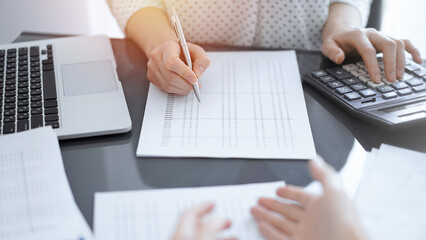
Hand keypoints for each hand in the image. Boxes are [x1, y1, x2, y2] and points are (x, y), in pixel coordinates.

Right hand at [147, 40, 209, 93]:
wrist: (168, 51)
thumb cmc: (183, 52)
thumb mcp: (197, 51)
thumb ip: (202, 61)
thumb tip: (198, 73)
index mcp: (167, 47)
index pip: (172, 62)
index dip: (184, 73)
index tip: (194, 79)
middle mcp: (156, 57)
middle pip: (170, 76)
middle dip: (185, 84)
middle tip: (195, 86)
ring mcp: (152, 68)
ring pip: (167, 85)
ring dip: (182, 89)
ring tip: (190, 86)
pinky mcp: (151, 77)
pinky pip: (164, 89)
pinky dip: (176, 90)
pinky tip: (182, 86)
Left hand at [172, 202, 234, 239]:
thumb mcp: (202, 239)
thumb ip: (210, 228)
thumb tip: (219, 219)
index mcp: (183, 231)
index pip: (190, 212)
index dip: (203, 205)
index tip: (214, 202)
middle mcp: (182, 236)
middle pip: (199, 224)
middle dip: (215, 221)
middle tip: (227, 220)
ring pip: (204, 236)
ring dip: (219, 234)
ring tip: (234, 236)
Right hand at [251, 156, 367, 239]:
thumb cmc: (342, 222)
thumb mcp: (335, 192)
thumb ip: (324, 175)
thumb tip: (316, 160)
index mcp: (322, 207)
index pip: (302, 197)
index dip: (290, 193)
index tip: (278, 190)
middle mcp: (313, 222)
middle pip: (288, 210)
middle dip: (273, 204)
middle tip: (260, 199)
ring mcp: (304, 235)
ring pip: (281, 223)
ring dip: (267, 216)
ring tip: (254, 210)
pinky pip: (279, 239)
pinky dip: (269, 232)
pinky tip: (261, 225)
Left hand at [322, 26, 421, 82]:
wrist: (342, 30)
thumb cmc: (336, 40)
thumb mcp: (327, 45)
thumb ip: (332, 52)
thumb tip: (339, 58)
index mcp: (357, 35)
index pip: (368, 50)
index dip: (373, 65)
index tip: (377, 79)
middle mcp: (372, 33)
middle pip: (388, 45)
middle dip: (391, 63)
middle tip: (391, 79)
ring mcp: (381, 35)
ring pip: (398, 43)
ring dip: (401, 60)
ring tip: (399, 76)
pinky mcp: (387, 39)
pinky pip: (404, 42)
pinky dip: (412, 50)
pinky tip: (417, 61)